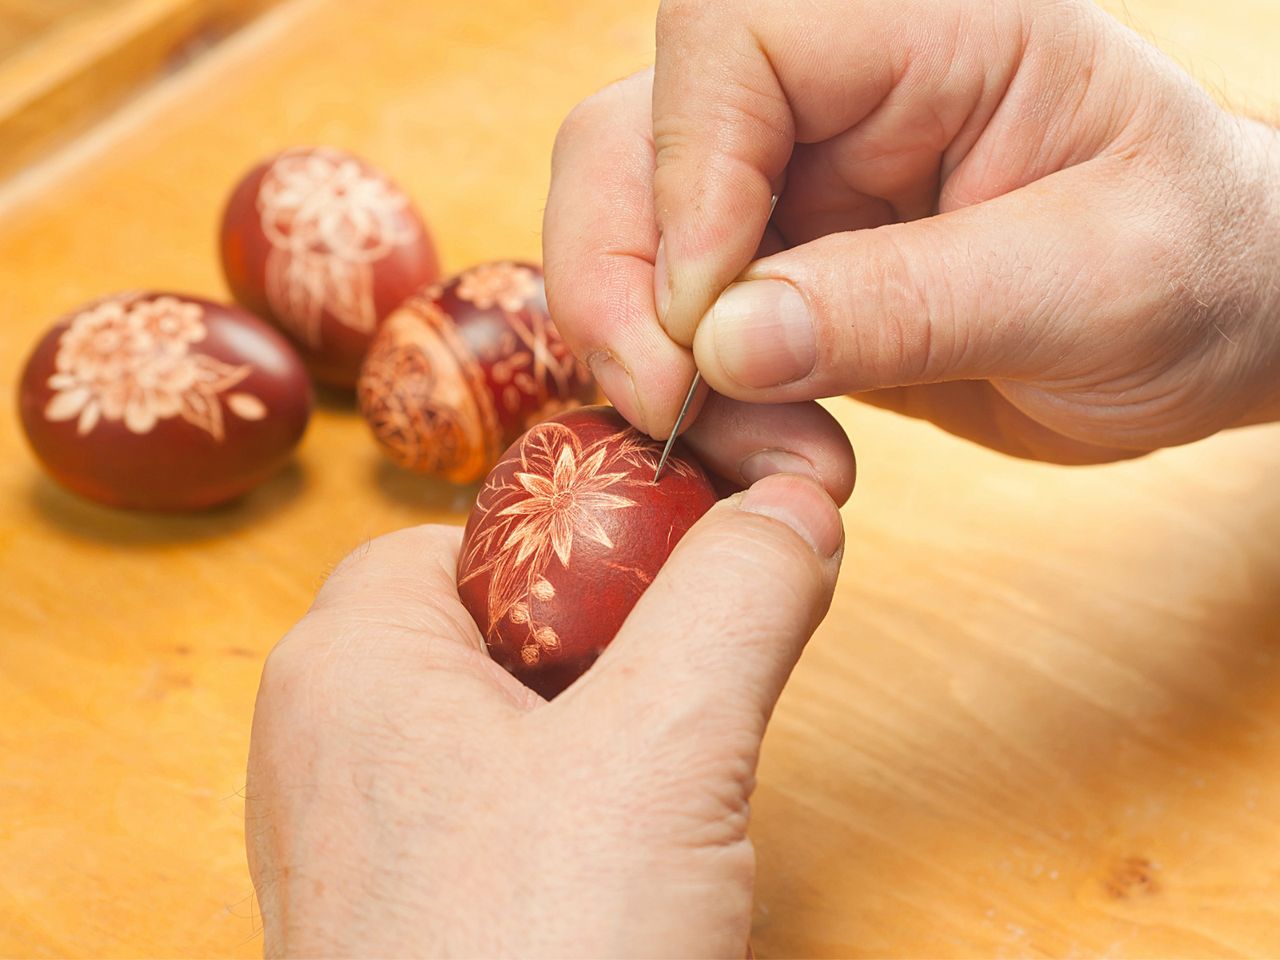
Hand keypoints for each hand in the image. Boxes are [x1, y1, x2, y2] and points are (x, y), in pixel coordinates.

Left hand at [246, 473, 842, 956]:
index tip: (687, 573)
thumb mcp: (664, 750)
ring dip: (604, 730)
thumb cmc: (530, 958)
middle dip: (612, 644)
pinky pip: (496, 810)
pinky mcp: (399, 912)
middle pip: (497, 622)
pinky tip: (631, 861)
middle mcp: (330, 737)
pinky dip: (573, 809)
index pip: (478, 533)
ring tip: (672, 783)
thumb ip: (732, 602)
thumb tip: (790, 505)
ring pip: (505, 720)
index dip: (593, 540)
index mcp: (352, 656)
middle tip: (691, 692)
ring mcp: (357, 834)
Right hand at [544, 0, 1279, 463]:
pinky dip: (685, 394)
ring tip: (754, 449)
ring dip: (646, 355)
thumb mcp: (1096, 289)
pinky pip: (670, 314)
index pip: (731, 37)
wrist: (1216, 324)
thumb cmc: (1203, 274)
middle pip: (628, 137)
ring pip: (625, 231)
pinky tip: (760, 446)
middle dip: (620, 283)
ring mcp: (796, 176)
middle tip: (670, 405)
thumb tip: (722, 342)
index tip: (713, 317)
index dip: (689, 176)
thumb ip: (911, 304)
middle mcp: (839, 86)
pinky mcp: (779, 263)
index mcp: (929, 26)